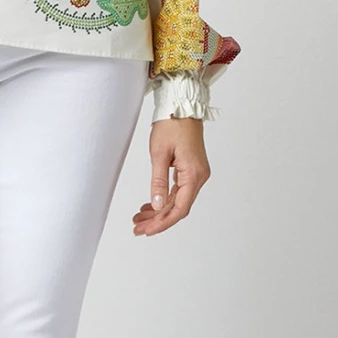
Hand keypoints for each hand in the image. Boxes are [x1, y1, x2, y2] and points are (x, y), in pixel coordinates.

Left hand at [132, 116, 210, 236]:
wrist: (181, 106)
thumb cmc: (172, 124)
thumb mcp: (159, 154)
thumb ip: (158, 181)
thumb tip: (157, 204)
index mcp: (193, 174)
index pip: (179, 208)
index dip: (162, 223)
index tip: (147, 231)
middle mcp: (199, 177)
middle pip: (178, 207)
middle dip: (157, 220)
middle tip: (138, 228)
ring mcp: (196, 173)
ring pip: (177, 200)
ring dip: (159, 211)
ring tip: (139, 218)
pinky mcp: (191, 169)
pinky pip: (178, 190)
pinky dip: (163, 199)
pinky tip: (149, 205)